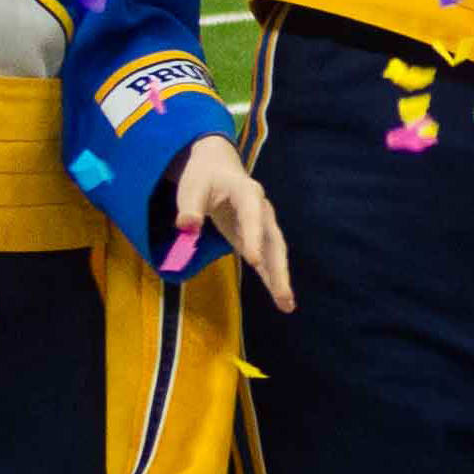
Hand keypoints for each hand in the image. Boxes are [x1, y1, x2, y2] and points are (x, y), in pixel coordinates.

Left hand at [171, 135, 294, 305]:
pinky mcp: (256, 238)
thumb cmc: (204, 177)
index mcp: (247, 193)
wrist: (218, 168)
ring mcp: (263, 226)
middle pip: (273, 241)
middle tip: (283, 295)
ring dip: (280, 278)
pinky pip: (266, 260)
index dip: (254, 237)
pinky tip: (280, 298)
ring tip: (287, 305)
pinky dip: (272, 278)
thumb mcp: (192, 187)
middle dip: (279, 269)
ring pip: (275, 253)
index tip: (253, 261)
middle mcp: (262, 210)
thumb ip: (189, 206)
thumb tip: (186, 226)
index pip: (252, 217)